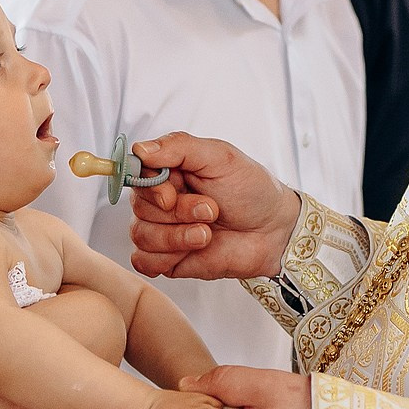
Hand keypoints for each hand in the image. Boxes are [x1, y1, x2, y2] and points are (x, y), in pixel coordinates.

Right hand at [128, 133, 301, 280]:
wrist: (274, 231)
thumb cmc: (251, 191)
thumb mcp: (220, 157)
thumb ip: (179, 147)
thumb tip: (140, 149)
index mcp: (168, 171)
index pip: (135, 174)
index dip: (151, 187)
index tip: (173, 193)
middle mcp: (160, 200)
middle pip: (139, 207)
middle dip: (178, 212)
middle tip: (211, 210)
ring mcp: (162, 230)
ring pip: (140, 235)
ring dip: (177, 236)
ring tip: (208, 232)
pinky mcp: (167, 258)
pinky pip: (144, 261)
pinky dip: (167, 257)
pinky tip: (195, 248)